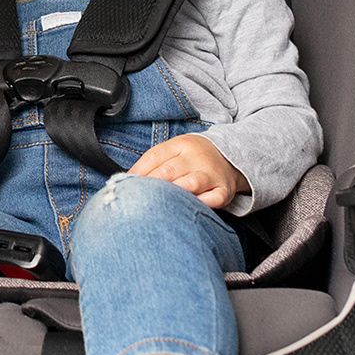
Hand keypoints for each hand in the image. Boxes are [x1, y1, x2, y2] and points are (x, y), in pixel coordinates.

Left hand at [128, 131, 247, 209]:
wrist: (230, 157)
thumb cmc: (194, 157)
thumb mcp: (175, 150)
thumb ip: (153, 163)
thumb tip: (127, 180)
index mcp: (181, 144)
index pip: (154, 157)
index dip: (137, 173)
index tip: (124, 185)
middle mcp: (197, 157)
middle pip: (168, 172)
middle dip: (150, 187)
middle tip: (137, 200)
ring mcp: (212, 173)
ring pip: (189, 185)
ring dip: (171, 196)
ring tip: (158, 206)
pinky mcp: (224, 189)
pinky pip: (212, 200)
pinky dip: (199, 205)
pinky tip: (187, 209)